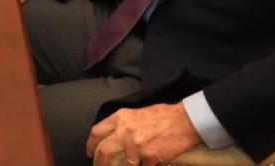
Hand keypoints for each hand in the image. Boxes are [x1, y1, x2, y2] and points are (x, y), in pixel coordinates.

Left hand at [87, 104, 201, 165]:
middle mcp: (125, 131)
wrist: (184, 120)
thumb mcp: (137, 113)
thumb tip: (115, 137)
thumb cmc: (163, 115)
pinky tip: (147, 165)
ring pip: (122, 165)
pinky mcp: (150, 157)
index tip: (89, 152)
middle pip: (103, 151)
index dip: (90, 144)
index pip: (97, 132)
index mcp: (120, 118)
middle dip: (99, 163)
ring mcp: (136, 145)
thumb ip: (123, 124)